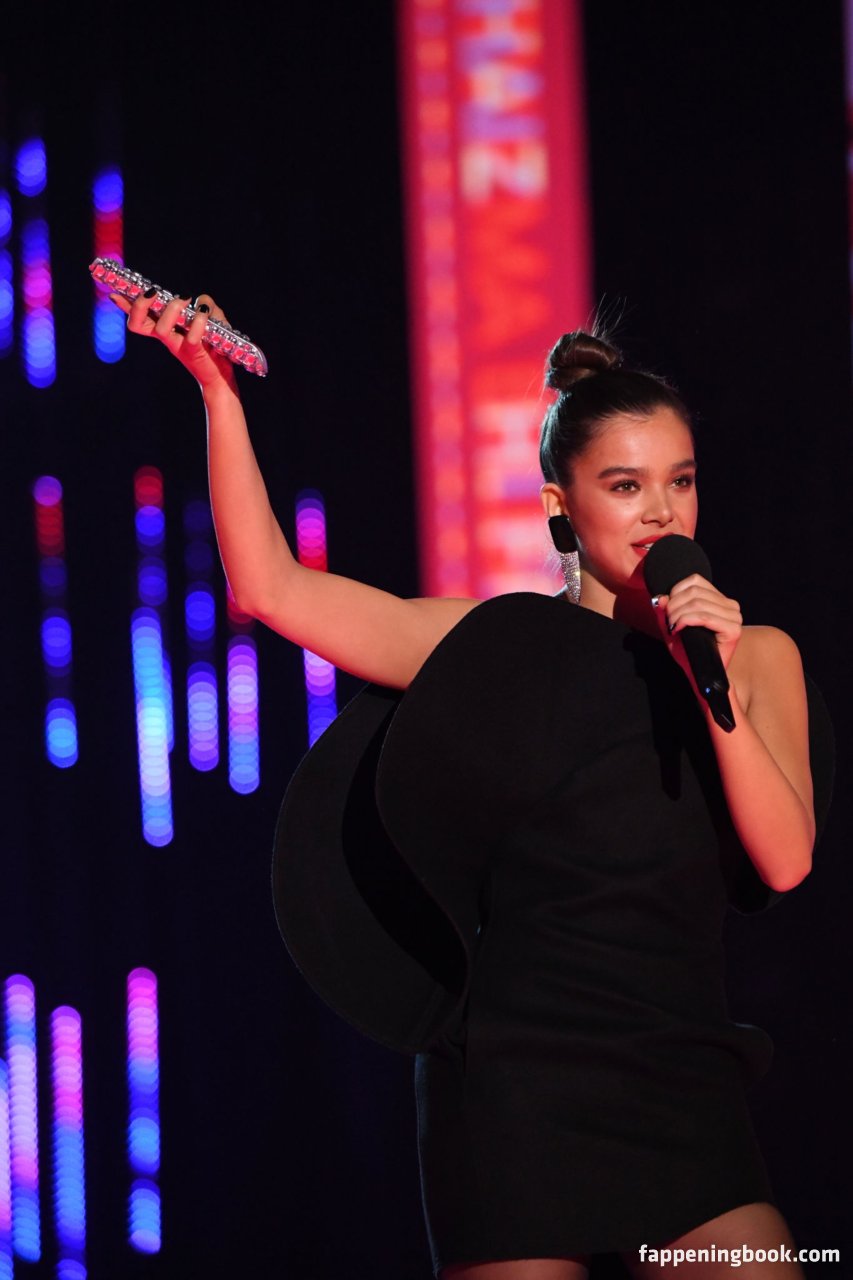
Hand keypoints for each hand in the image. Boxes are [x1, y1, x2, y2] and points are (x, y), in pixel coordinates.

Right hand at [109, 290, 237, 393]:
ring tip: (186, 300)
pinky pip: (190, 337)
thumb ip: (205, 304)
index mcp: (164, 329)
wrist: (222, 377)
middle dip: (139, 305)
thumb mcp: (212, 319)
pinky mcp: (193, 353)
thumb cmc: (215, 346)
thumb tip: (200, 301)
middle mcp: (166, 338)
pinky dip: (198, 322)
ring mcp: (177, 346)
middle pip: (137, 324)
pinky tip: (205, 314)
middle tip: (153, 292)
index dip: (125, 305)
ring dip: (172, 308)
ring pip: (161, 328)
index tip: (114, 293)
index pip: (139, 317)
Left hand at [653, 573, 742, 688]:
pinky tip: (678, 629)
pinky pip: (704, 616)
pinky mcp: (733, 630)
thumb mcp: (673, 625)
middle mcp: (730, 605)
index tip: (668, 610)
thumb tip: (660, 597)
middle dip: (674, 605)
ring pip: (698, 603)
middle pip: (695, 591)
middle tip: (668, 621)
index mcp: (719, 599)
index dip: (675, 592)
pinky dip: (686, 621)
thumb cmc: (689, 651)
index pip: (695, 580)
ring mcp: (734, 617)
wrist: (699, 674)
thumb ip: (666, 610)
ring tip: (672, 627)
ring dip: (678, 614)